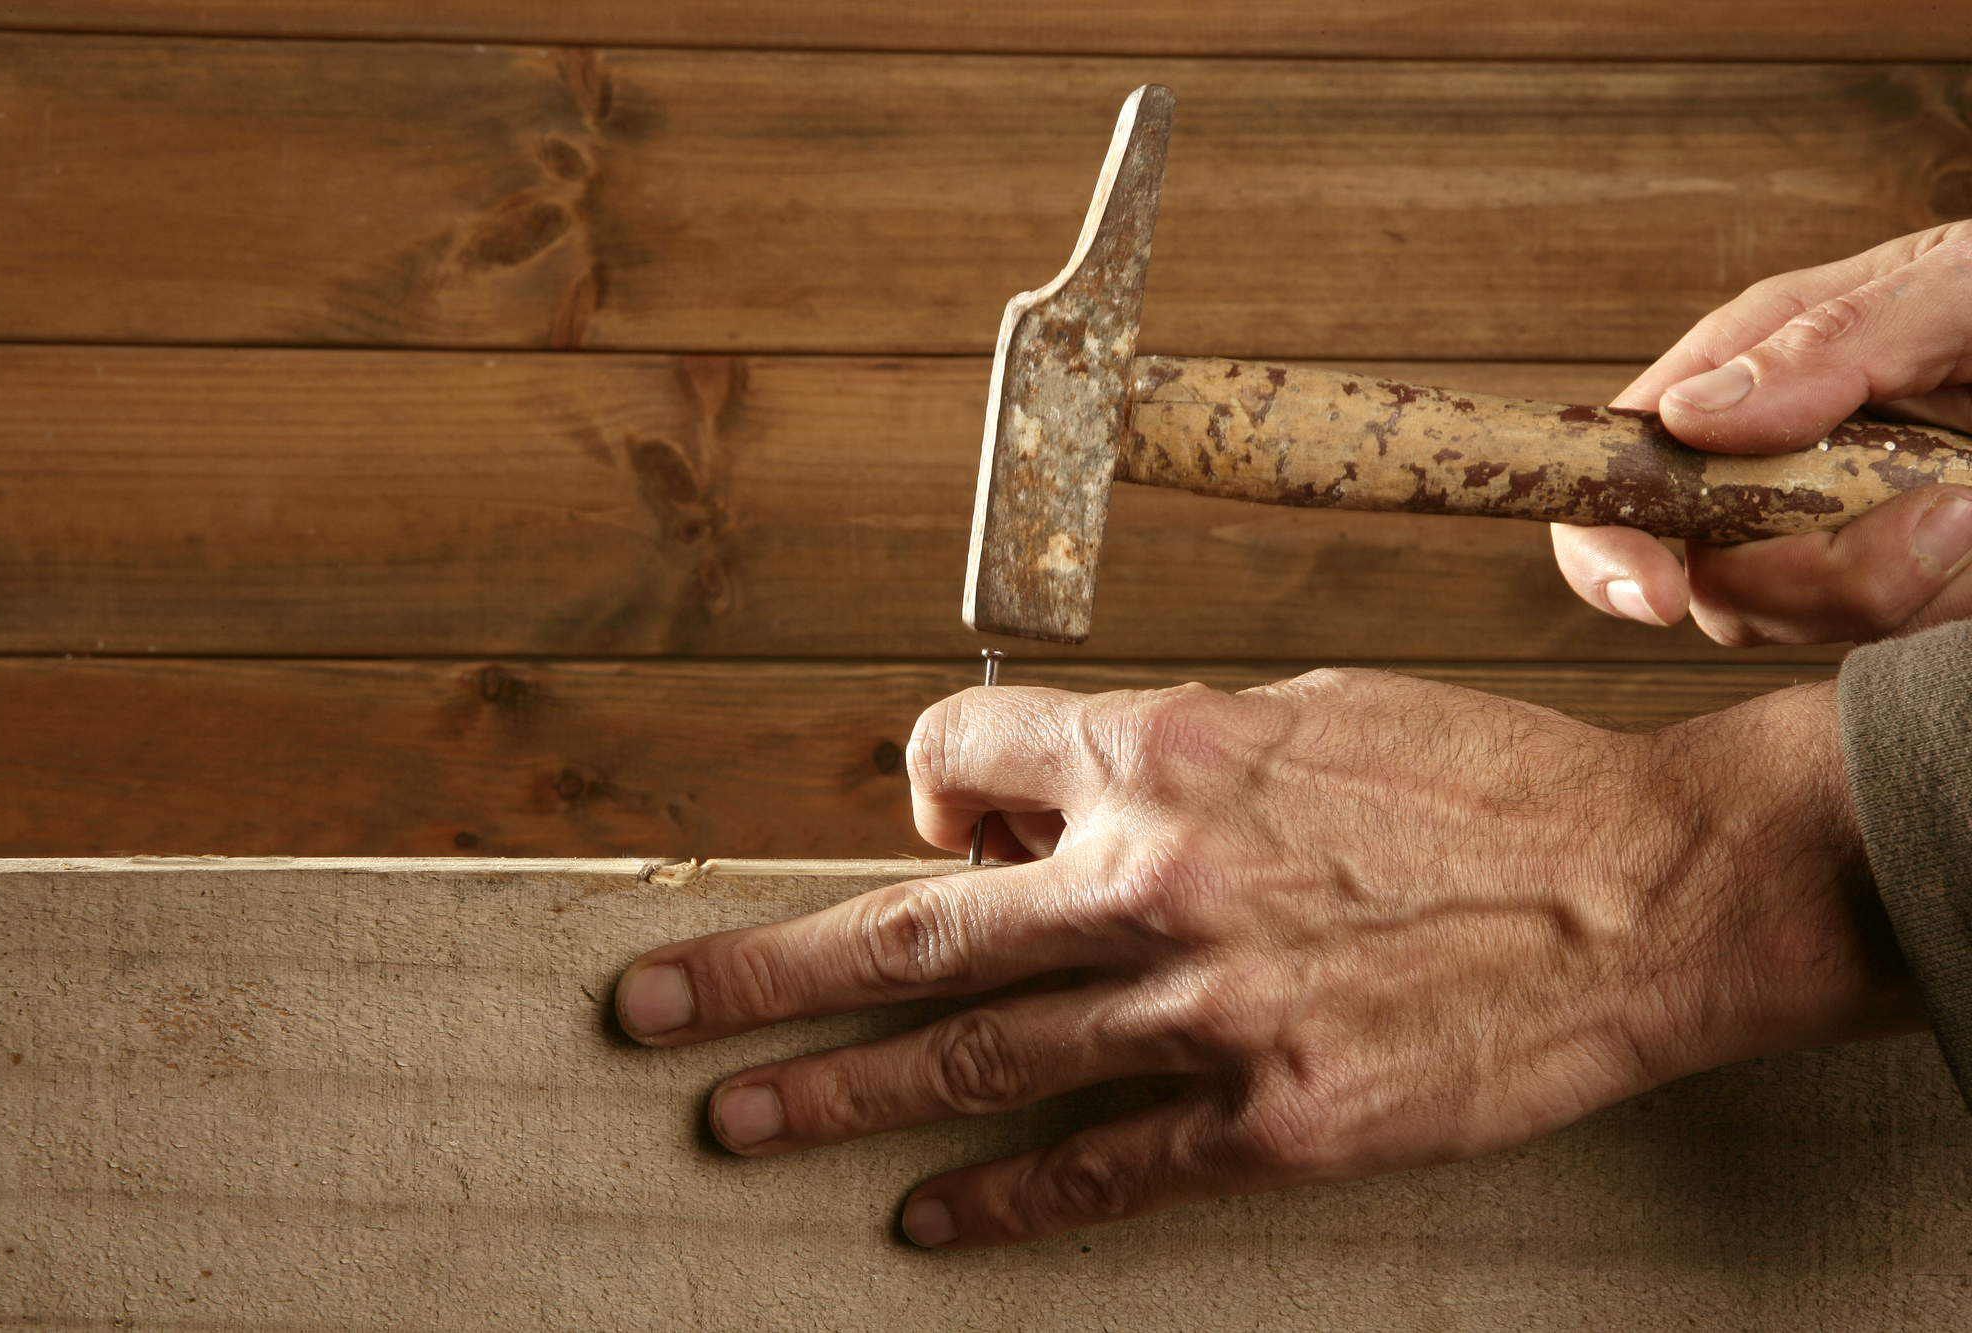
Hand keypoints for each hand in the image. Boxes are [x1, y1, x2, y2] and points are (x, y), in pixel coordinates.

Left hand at [617, 672, 1918, 1246]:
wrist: (1642, 891)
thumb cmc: (1479, 782)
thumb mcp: (1304, 714)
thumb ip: (1157, 757)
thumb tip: (1045, 809)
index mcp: (1164, 752)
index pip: (952, 757)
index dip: (928, 792)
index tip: (941, 830)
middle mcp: (1156, 878)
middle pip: (908, 930)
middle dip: (762, 971)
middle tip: (650, 1011)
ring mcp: (1207, 1012)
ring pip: (970, 1057)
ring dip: (836, 1094)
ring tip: (733, 1120)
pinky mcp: (1271, 1122)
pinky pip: (1095, 1168)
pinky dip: (1001, 1199)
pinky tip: (927, 1221)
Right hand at [1553, 222, 1971, 645]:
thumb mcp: (1957, 284)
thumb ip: (1828, 341)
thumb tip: (1691, 419)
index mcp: (1746, 381)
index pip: (1615, 479)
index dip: (1609, 546)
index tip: (1659, 589)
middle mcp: (1772, 473)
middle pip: (1708, 581)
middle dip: (1813, 579)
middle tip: (1949, 521)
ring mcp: (1841, 543)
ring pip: (1804, 627)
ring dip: (1908, 587)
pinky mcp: (1911, 596)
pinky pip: (1893, 644)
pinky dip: (1948, 604)